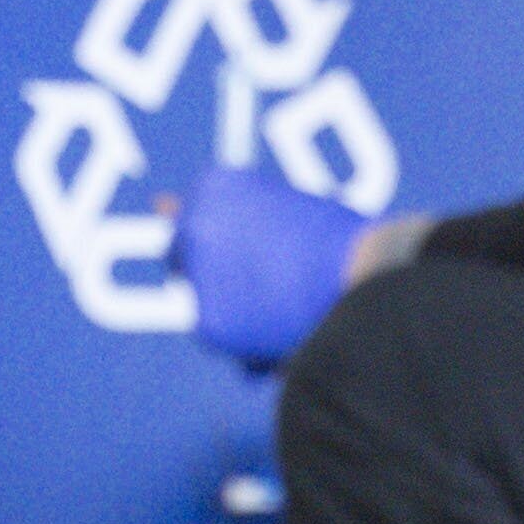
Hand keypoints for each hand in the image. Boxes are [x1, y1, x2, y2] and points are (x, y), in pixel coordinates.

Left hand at [177, 159, 375, 372]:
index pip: (190, 214)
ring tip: (282, 305)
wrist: (363, 275)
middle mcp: (195, 224)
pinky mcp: (209, 320)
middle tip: (252, 284)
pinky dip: (240, 338)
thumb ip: (227, 209)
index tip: (236, 250)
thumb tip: (161, 203)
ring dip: (228, 306)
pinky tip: (277, 331)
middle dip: (207, 271)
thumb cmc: (336, 240)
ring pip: (197, 299)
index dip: (215, 238)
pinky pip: (215, 334)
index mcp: (214, 185)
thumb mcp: (278, 207)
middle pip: (180, 254)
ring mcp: (198, 272)